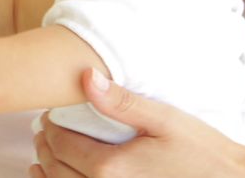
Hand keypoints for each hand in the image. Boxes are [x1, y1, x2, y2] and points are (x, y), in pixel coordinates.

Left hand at [29, 69, 244, 177]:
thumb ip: (121, 101)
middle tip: (43, 130)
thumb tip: (85, 76)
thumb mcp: (164, 119)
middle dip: (45, 147)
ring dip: (47, 173)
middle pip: (56, 169)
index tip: (49, 114)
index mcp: (110, 166)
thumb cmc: (203, 150)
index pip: (61, 144)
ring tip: (42, 156)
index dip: (49, 127)